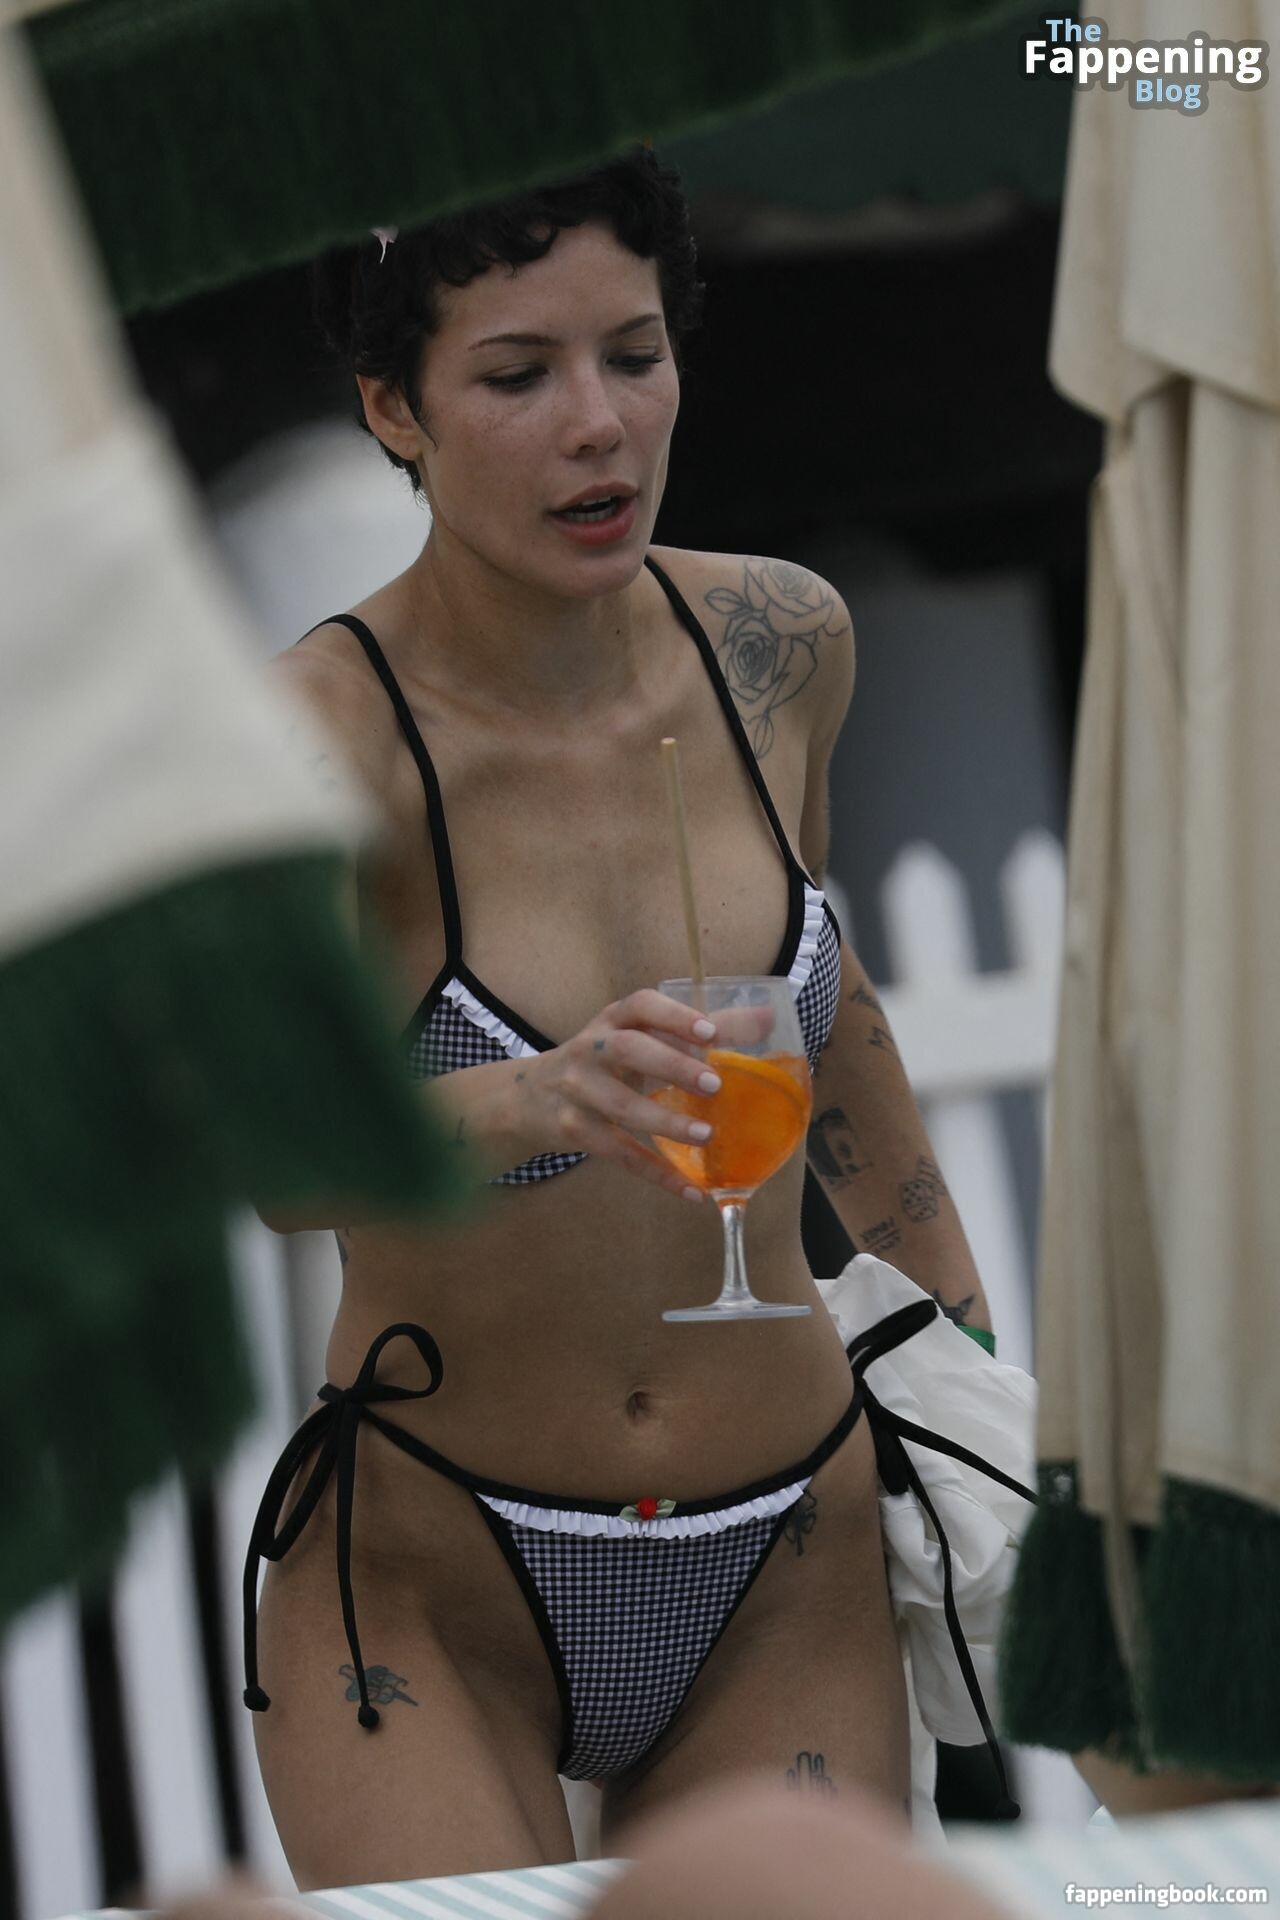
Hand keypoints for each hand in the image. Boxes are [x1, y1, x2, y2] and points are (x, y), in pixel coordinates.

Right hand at [510, 990, 722, 1198]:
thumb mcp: (636, 1038)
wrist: (527, 1098)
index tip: (709, 1032)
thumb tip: (768, 1018)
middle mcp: (589, 1050)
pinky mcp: (574, 1131)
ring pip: (621, 1106)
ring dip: (665, 1123)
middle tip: (713, 1084)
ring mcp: (578, 1092)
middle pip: (627, 1051)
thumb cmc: (601, 1062)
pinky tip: (691, 1191)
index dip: (673, 1016)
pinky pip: (618, 1154)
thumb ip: (696, 1031)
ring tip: (706, 1136)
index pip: (639, 1006)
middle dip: (671, 1064)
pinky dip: (656, 1174)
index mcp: (611, 1021)